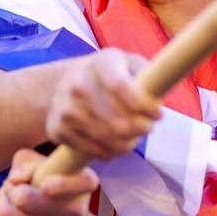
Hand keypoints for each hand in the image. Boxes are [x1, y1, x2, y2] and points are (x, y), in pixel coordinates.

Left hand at [0, 149, 100, 215]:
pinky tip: (7, 213)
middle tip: (11, 186)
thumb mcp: (48, 166)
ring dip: (1, 202)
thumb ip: (28, 162)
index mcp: (84, 184)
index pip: (83, 182)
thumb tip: (15, 179)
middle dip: (9, 189)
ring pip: (9, 215)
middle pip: (25, 200)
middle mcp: (76, 211)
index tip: (45, 185)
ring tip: (6, 198)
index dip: (62, 185)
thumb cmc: (55, 191)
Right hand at [45, 50, 162, 159]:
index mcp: (100, 64)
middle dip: (141, 129)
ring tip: (135, 136)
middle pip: (118, 122)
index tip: (158, 114)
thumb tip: (158, 99)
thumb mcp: (127, 63)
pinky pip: (94, 151)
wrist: (64, 82)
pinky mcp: (57, 129)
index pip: (121, 87)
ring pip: (108, 141)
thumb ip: (148, 75)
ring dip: (129, 143)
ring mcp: (65, 109)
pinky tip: (118, 143)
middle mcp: (78, 84)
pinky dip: (112, 152)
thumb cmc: (106, 74)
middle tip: (148, 128)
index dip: (144, 105)